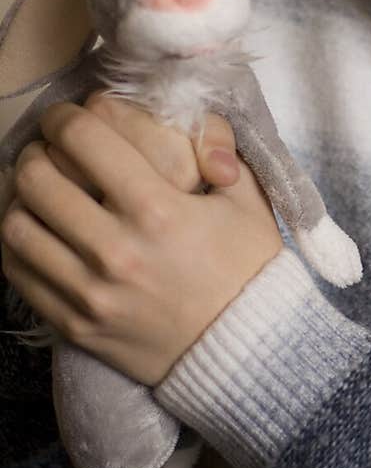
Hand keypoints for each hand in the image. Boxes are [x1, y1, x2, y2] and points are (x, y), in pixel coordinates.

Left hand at [0, 99, 281, 384]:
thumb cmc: (250, 269)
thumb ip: (218, 150)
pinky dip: (17, 243)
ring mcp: (92, 292)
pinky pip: (19, 275)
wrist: (249, 352)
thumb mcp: (248, 201)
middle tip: (48, 150)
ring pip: (17, 226)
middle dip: (36, 151)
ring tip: (38, 191)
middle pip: (37, 178)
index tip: (66, 116)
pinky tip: (36, 230)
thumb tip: (187, 115)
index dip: (65, 116)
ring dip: (20, 198)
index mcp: (158, 210)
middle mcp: (117, 250)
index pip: (84, 139)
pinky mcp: (76, 325)